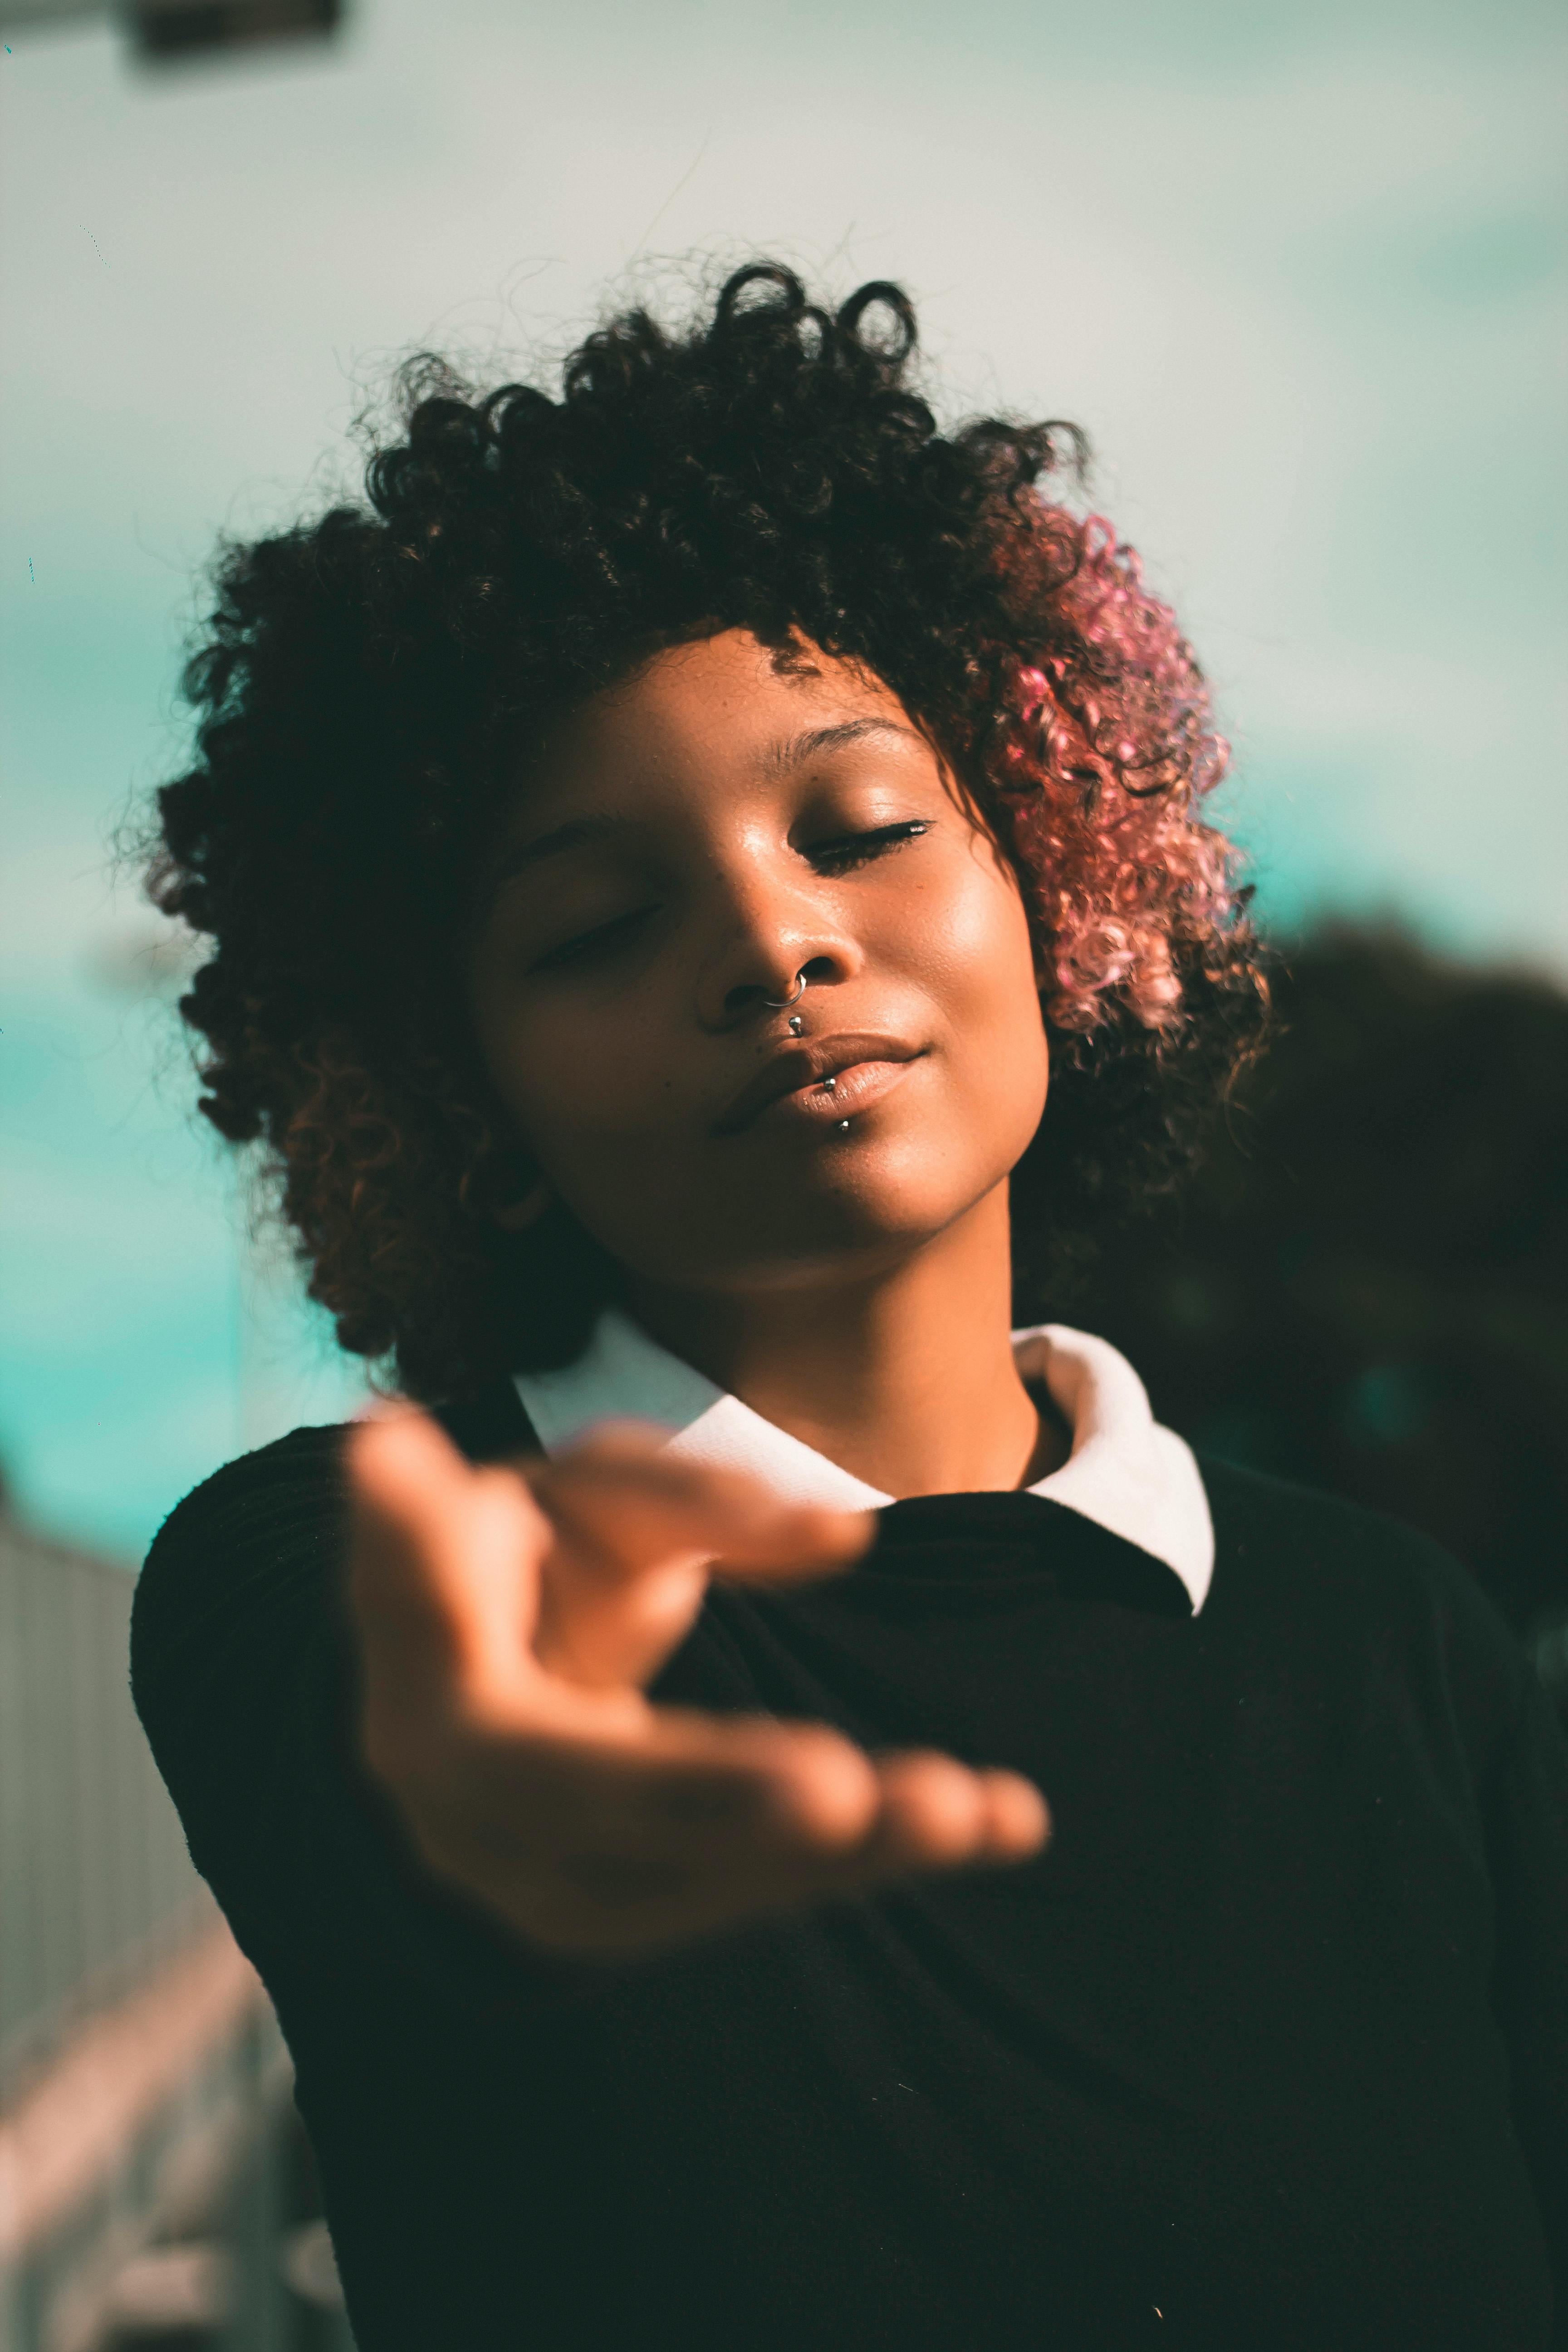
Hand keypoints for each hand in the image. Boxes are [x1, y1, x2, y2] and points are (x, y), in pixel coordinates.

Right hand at [345, 1407, 1048, 1958]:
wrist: (503, 1683)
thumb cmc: (547, 1556)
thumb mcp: (596, 1491)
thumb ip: (695, 1498)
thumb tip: (847, 1537)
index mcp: (421, 1643)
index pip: (420, 1601)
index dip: (415, 1547)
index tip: (395, 1452)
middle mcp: (451, 1781)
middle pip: (574, 1794)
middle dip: (711, 1796)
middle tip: (837, 1790)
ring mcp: (529, 1871)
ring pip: (677, 1875)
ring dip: (829, 1851)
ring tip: (968, 1808)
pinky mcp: (621, 1910)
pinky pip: (744, 1892)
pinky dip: (869, 1859)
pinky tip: (1000, 1823)